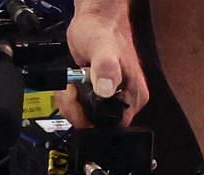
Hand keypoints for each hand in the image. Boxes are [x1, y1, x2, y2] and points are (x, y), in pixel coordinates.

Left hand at [57, 1, 149, 124]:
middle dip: (78, 112)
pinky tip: (71, 87)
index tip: (79, 101)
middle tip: (70, 92)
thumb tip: (106, 89)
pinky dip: (73, 100)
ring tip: (70, 87)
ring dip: (73, 106)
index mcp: (134, 96)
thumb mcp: (102, 49)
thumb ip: (105, 68)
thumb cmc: (102, 29)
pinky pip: (85, 107)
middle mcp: (127, 99)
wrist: (95, 19)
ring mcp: (113, 97)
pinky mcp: (101, 93)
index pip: (113, 127)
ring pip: (90, 118)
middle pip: (100, 126)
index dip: (91, 120)